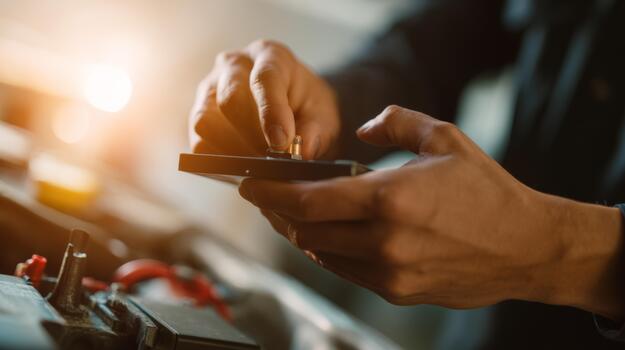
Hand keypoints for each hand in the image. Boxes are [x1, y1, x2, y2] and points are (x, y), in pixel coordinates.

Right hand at [189, 39, 339, 158]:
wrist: (293, 107)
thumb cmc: (307, 107)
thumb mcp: (323, 115)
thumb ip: (317, 131)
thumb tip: (303, 150)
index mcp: (270, 55)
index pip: (264, 78)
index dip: (271, 112)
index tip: (281, 142)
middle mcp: (234, 66)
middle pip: (229, 98)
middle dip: (251, 136)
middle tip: (272, 160)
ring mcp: (210, 89)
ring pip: (205, 121)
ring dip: (230, 150)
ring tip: (256, 165)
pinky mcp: (199, 116)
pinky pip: (198, 142)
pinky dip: (218, 160)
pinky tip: (240, 167)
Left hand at [239, 105, 624, 318]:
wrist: (526, 247)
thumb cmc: (487, 191)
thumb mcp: (445, 139)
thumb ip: (396, 123)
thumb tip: (364, 130)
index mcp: (390, 198)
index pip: (309, 199)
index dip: (271, 192)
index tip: (248, 184)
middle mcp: (383, 240)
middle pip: (306, 230)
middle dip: (279, 212)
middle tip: (266, 197)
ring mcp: (389, 272)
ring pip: (322, 254)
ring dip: (302, 233)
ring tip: (295, 214)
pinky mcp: (397, 291)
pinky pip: (347, 271)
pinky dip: (330, 252)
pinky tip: (331, 235)